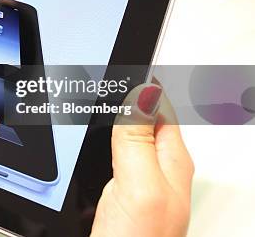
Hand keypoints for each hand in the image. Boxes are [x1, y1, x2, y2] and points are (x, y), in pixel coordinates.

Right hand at [91, 84, 193, 236]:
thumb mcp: (140, 186)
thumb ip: (138, 140)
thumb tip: (142, 92)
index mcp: (170, 161)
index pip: (159, 106)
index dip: (140, 83)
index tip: (118, 67)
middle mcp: (156, 171)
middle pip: (143, 119)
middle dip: (125, 96)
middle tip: (108, 76)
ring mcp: (136, 185)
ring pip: (125, 137)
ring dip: (112, 118)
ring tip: (101, 97)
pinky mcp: (117, 196)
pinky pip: (111, 157)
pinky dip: (100, 141)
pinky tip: (92, 138)